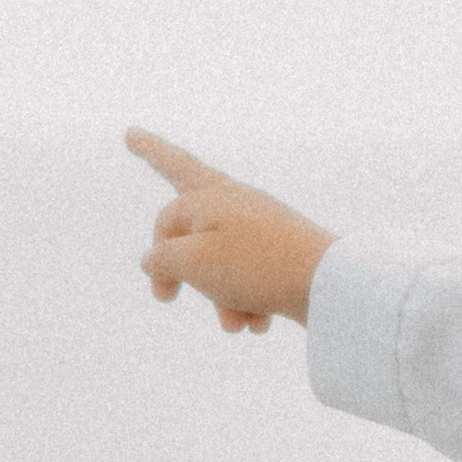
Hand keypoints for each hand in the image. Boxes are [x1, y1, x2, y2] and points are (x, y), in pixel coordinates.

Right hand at [128, 129, 336, 330]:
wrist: (326, 284)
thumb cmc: (255, 266)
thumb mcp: (191, 262)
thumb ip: (161, 257)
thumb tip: (152, 260)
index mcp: (211, 195)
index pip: (167, 215)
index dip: (160, 258)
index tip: (165, 293)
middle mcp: (235, 201)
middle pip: (188, 176)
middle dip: (159, 158)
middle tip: (134, 137)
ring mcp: (259, 223)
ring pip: (222, 259)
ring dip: (222, 298)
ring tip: (235, 324)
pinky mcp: (280, 250)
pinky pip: (250, 276)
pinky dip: (248, 303)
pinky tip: (258, 324)